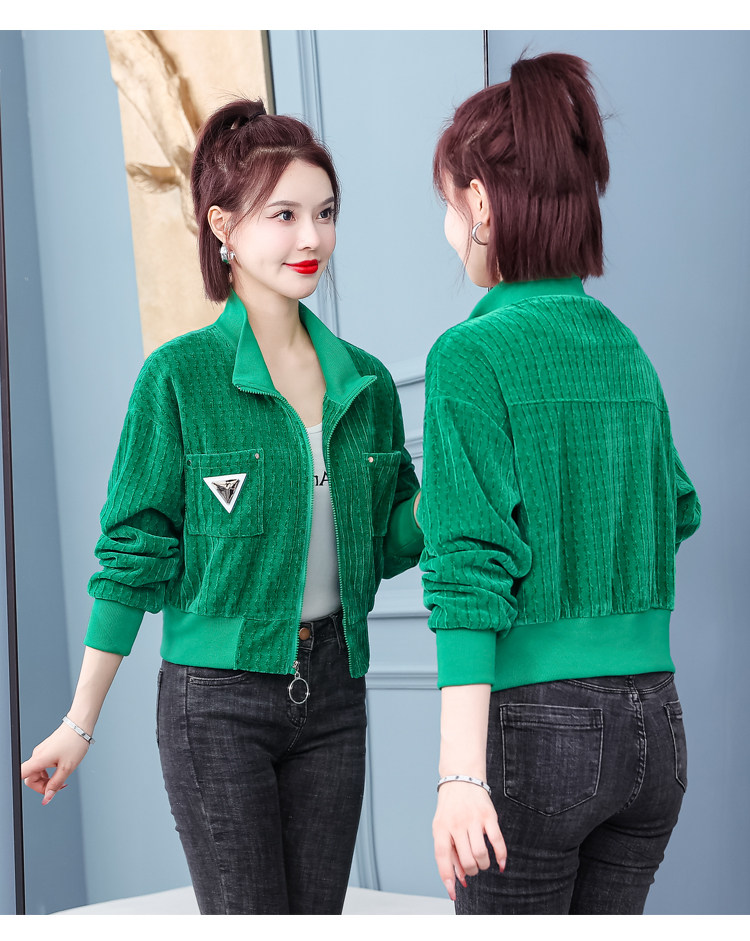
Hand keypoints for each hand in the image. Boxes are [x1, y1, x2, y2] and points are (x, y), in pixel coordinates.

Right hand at [20, 722, 91, 804]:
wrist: (80, 725)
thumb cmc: (75, 742)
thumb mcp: (67, 768)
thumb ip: (56, 784)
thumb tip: (47, 797)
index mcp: (39, 759)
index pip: (22, 776)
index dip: (31, 787)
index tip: (44, 791)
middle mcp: (37, 755)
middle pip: (31, 777)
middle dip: (43, 786)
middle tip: (59, 786)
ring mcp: (41, 752)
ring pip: (37, 772)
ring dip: (47, 779)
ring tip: (62, 778)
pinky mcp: (46, 750)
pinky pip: (42, 765)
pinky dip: (49, 772)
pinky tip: (60, 770)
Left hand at [432, 780, 506, 899]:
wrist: (461, 778)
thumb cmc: (450, 809)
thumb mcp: (442, 827)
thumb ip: (449, 852)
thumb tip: (459, 879)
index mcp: (441, 828)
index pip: (442, 856)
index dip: (447, 877)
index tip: (453, 893)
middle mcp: (456, 824)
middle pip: (466, 860)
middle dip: (471, 871)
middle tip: (473, 868)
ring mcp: (473, 819)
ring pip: (481, 854)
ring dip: (484, 865)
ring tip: (482, 862)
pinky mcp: (489, 816)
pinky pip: (497, 841)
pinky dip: (501, 856)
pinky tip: (501, 864)